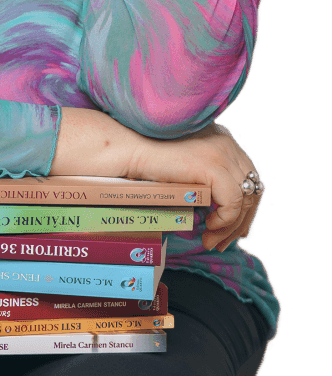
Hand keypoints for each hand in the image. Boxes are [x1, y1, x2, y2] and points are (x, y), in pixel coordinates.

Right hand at [127, 122, 262, 251]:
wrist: (132, 150)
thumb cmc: (153, 161)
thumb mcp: (190, 167)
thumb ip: (209, 179)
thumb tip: (222, 212)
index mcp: (224, 141)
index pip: (249, 180)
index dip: (243, 209)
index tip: (228, 231)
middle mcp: (228, 144)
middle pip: (252, 191)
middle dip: (240, 222)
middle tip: (221, 243)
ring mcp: (222, 153)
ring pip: (244, 200)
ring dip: (230, 227)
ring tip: (210, 241)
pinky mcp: (212, 166)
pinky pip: (232, 203)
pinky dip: (225, 220)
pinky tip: (207, 225)